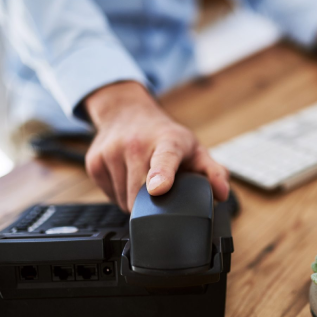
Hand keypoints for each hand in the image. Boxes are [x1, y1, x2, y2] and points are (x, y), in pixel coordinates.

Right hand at [84, 81, 229, 211]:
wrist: (126, 112)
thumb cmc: (165, 136)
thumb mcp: (194, 150)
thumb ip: (213, 172)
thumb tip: (222, 193)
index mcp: (167, 142)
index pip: (164, 159)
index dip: (161, 175)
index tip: (158, 189)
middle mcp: (136, 144)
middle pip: (139, 194)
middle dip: (151, 204)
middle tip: (160, 190)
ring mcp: (111, 152)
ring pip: (122, 200)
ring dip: (133, 200)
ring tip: (142, 180)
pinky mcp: (94, 162)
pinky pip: (108, 195)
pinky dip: (119, 193)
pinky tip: (127, 177)